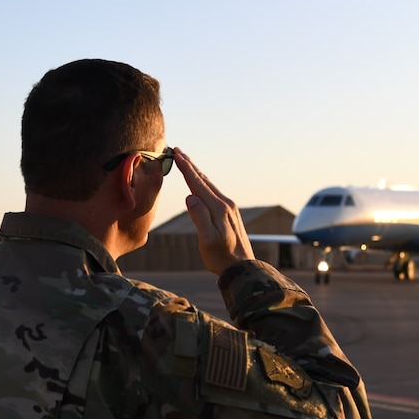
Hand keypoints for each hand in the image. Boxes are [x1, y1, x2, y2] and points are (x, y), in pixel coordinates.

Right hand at [174, 148, 255, 275]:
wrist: (242, 268)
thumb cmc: (221, 257)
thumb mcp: (207, 239)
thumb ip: (199, 217)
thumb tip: (190, 197)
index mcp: (218, 208)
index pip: (197, 183)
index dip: (186, 168)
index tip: (176, 154)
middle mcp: (225, 204)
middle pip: (204, 180)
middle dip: (190, 165)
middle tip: (178, 150)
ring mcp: (229, 208)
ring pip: (209, 185)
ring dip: (197, 173)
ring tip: (187, 163)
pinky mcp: (230, 213)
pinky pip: (213, 192)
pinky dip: (204, 184)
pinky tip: (201, 184)